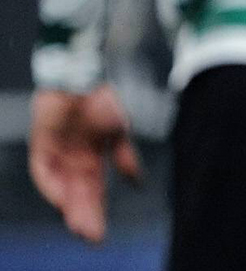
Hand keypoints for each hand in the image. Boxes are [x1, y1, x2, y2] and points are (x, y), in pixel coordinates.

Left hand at [29, 87, 142, 243]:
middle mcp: (72, 162)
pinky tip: (62, 200)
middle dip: (84, 215)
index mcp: (90, 161)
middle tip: (91, 236)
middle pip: (77, 195)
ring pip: (61, 188)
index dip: (96, 212)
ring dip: (69, 207)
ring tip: (77, 224)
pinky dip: (53, 186)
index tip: (100, 236)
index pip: (93, 192)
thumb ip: (125, 158)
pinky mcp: (41, 145)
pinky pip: (44, 171)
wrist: (84, 76)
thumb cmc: (103, 100)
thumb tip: (138, 183)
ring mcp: (56, 155)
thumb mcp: (120, 132)